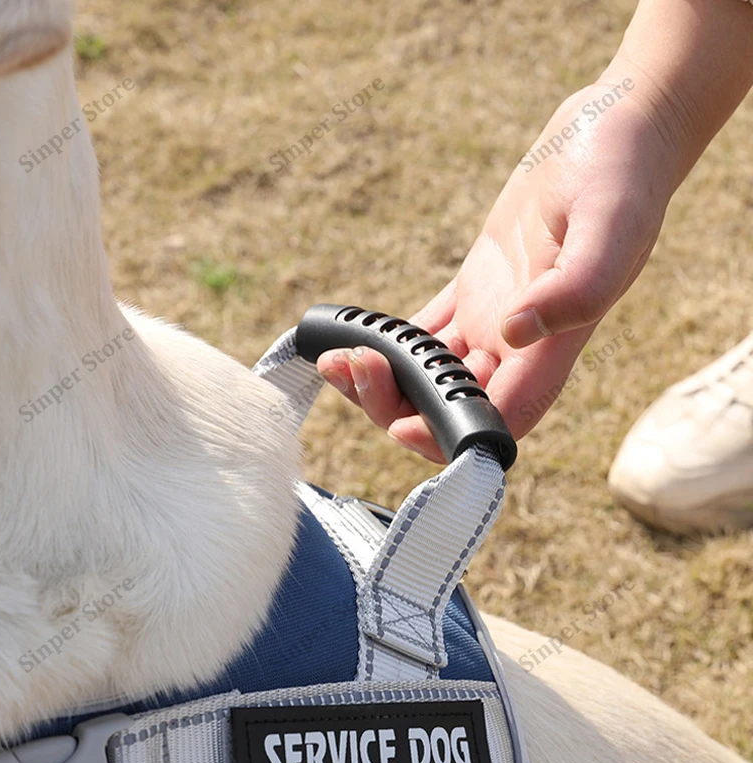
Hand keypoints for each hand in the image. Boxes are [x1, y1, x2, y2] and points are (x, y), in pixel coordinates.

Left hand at [318, 77, 680, 461]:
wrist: (612, 133)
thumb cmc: (621, 176)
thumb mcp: (609, 226)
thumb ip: (575, 288)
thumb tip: (514, 335)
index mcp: (553, 347)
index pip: (498, 419)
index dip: (448, 436)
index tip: (401, 425)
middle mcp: (521, 346)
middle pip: (452, 403)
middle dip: (395, 403)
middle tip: (350, 366)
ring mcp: (496, 321)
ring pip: (433, 373)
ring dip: (384, 377)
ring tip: (335, 356)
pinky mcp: (477, 292)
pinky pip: (427, 331)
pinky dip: (390, 340)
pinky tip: (358, 333)